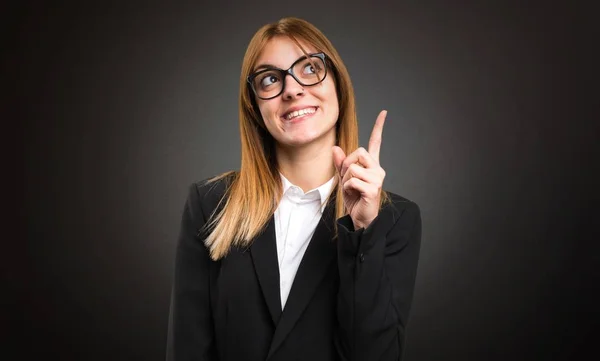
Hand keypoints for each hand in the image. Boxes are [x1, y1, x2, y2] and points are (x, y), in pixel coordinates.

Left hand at [332, 110, 386, 229]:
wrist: (361, 218)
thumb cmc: (355, 198)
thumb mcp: (344, 179)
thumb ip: (340, 164)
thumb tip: (335, 148)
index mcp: (372, 165)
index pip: (376, 142)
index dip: (379, 127)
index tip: (384, 112)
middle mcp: (378, 169)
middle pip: (358, 152)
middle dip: (347, 164)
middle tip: (348, 179)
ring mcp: (377, 178)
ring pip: (353, 167)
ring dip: (345, 179)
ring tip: (352, 189)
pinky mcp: (373, 188)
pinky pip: (352, 180)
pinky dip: (347, 188)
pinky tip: (354, 194)